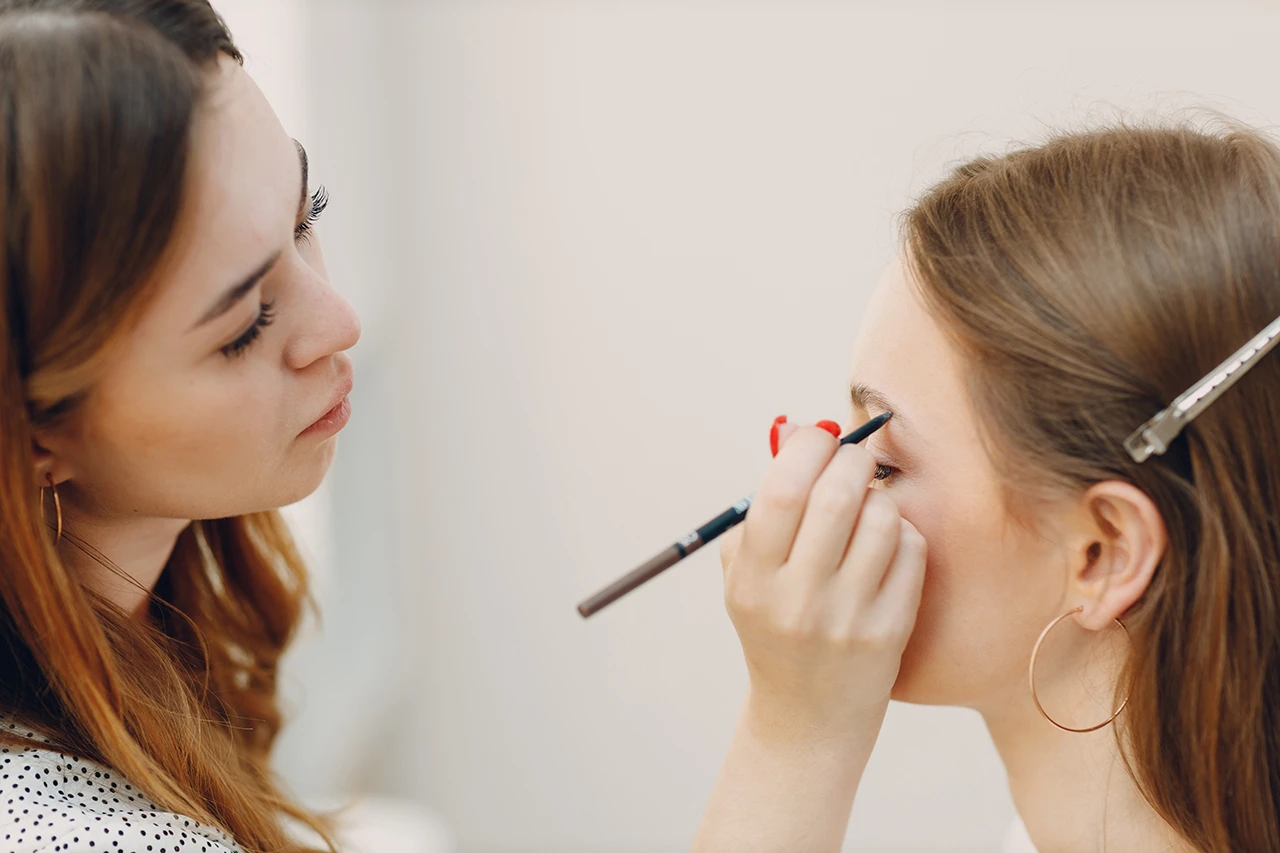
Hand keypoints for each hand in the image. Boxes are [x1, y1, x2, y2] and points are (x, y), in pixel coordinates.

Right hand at [719, 419, 926, 743]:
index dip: (806, 448)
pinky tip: (886, 544)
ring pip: (881, 518)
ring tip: (869, 506)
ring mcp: (846, 618)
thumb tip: (798, 428)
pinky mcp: (889, 632)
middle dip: (852, 460)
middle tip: (854, 459)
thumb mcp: (748, 572)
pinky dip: (901, 533)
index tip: (817, 440)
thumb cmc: (776, 623)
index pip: (782, 491)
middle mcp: (796, 599)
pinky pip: (910, 552)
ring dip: (880, 496)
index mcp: (752, 578)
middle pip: (836, 497)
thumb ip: (765, 502)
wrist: (806, 717)